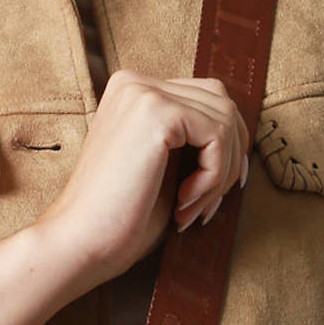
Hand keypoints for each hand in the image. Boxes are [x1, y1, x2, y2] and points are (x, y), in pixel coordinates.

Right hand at [37, 68, 251, 287]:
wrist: (81, 242)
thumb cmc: (119, 218)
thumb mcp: (163, 168)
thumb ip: (193, 143)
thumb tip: (243, 140)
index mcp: (132, 91)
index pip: (205, 98)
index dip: (225, 145)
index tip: (216, 192)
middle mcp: (136, 81)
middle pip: (221, 102)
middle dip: (229, 158)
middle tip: (206, 206)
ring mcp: (144, 92)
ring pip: (225, 119)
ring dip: (221, 174)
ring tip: (192, 209)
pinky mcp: (157, 113)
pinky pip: (217, 136)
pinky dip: (213, 176)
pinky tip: (184, 202)